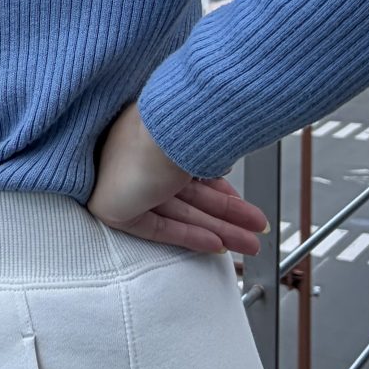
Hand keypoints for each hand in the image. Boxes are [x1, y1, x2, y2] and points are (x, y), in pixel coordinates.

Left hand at [87, 100, 268, 257]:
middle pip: (189, 196)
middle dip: (227, 216)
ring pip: (179, 213)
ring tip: (250, 244)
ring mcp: (123, 181)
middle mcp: (137, 156)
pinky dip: (188, 235)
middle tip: (256, 229)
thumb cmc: (183, 124)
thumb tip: (224, 168)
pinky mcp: (111, 207)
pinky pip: (156, 228)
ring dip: (217, 230)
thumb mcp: (204, 140)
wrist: (163, 132)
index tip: (243, 203)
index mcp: (152, 133)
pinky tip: (216, 245)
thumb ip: (210, 157)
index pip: (188, 172)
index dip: (220, 191)